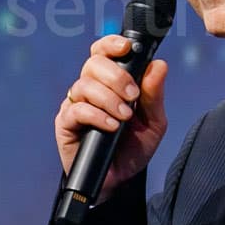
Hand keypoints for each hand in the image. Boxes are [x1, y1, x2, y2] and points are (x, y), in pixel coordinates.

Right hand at [54, 34, 168, 196]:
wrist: (118, 181)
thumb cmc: (132, 148)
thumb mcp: (153, 123)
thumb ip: (154, 95)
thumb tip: (159, 65)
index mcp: (109, 83)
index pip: (103, 52)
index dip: (111, 44)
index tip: (127, 48)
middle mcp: (90, 89)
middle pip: (93, 63)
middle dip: (116, 76)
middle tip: (132, 96)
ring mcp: (75, 105)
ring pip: (84, 84)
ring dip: (109, 99)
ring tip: (123, 117)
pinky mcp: (65, 123)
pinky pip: (76, 109)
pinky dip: (96, 115)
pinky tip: (111, 126)